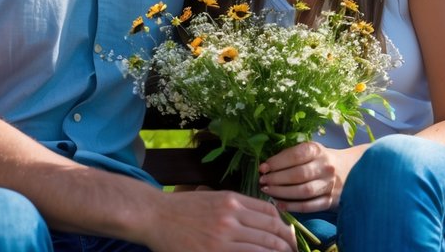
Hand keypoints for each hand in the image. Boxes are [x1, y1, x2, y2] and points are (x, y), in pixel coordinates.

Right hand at [145, 189, 295, 251]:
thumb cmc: (182, 209)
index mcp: (232, 199)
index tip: (289, 237)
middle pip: (272, 231)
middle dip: (288, 245)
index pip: (270, 212)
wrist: (155, 216)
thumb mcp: (212, 198)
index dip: (285, 226)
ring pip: (264, 247)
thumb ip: (235, 206)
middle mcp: (232, 216)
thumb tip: (262, 217)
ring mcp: (224, 235)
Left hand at [258, 142, 361, 212]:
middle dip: (277, 179)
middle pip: (298, 174)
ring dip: (283, 193)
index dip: (277, 162)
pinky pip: (310, 206)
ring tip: (268, 192)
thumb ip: (292, 155)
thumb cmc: (322, 159)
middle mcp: (325, 167)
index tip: (262, 168)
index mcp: (318, 150)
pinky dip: (293, 207)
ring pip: (304, 191)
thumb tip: (266, 166)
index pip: (295, 155)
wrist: (350, 170)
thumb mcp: (311, 150)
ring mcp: (329, 185)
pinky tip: (280, 205)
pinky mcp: (331, 200)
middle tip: (262, 182)